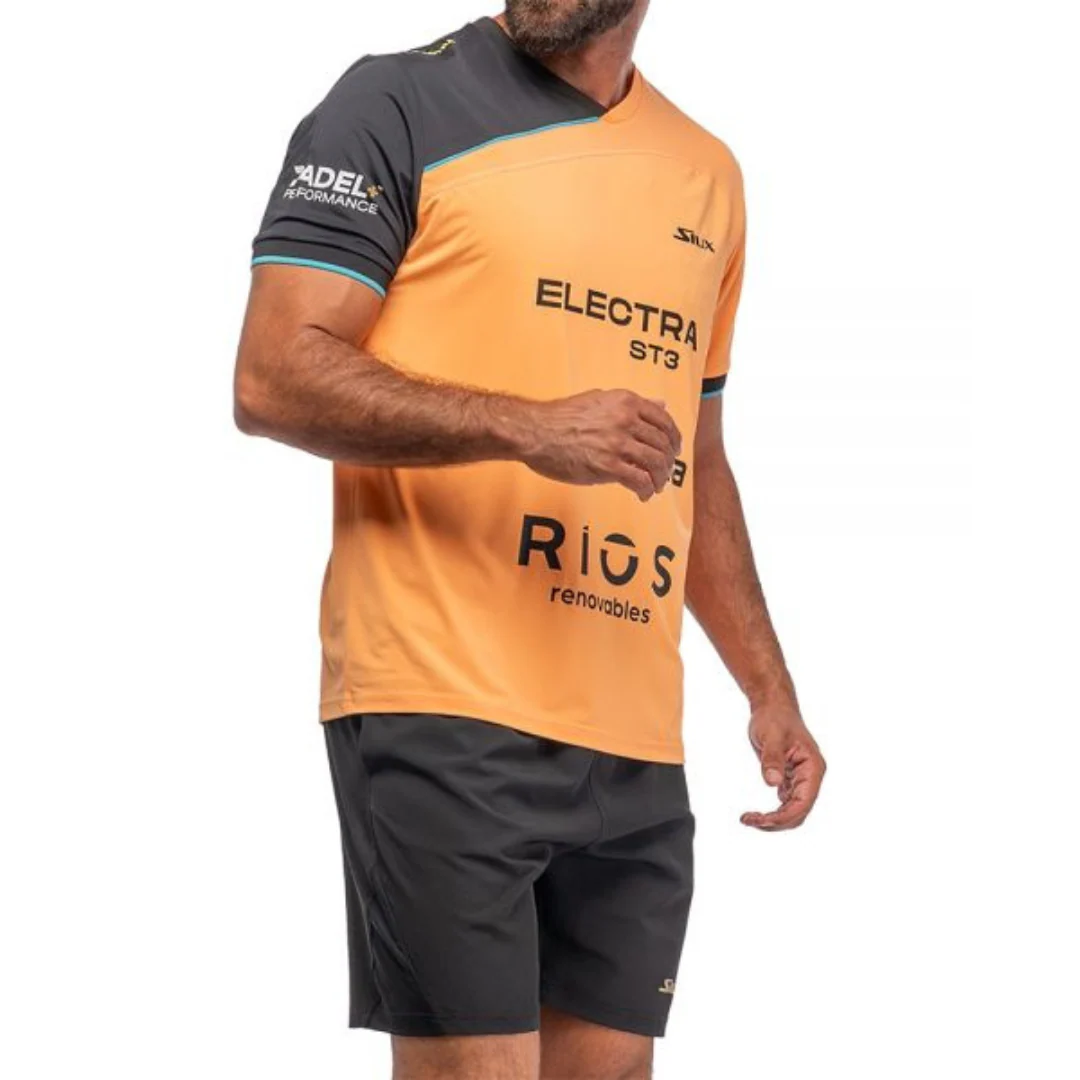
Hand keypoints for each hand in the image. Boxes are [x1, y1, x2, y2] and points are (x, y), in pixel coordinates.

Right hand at [512, 390, 681, 501]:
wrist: (535, 432)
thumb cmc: (561, 417)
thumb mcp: (600, 399)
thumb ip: (631, 404)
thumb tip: (659, 404)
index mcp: (626, 402)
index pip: (664, 421)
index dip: (673, 439)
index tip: (673, 450)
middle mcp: (626, 420)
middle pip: (663, 444)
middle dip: (667, 463)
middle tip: (664, 473)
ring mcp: (617, 443)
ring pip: (655, 464)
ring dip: (659, 479)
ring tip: (654, 486)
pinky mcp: (607, 466)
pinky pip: (639, 480)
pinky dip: (645, 490)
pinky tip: (642, 494)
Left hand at [741, 701, 825, 830]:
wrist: (772, 706)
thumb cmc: (774, 718)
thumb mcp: (771, 736)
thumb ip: (772, 760)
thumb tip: (772, 783)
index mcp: (813, 768)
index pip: (803, 803)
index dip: (783, 816)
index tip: (761, 820)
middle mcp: (811, 777)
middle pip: (799, 812)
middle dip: (776, 822)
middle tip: (749, 821)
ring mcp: (801, 779)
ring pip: (792, 810)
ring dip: (774, 820)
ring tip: (749, 819)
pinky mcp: (790, 778)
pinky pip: (785, 802)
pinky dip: (773, 811)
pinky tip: (756, 814)